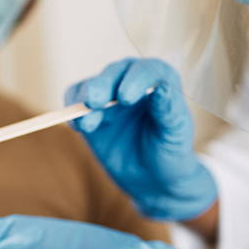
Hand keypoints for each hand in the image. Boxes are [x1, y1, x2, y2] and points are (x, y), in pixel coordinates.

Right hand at [65, 58, 217, 221]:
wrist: (152, 177)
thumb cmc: (170, 151)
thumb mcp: (175, 132)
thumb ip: (168, 109)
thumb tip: (161, 87)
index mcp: (159, 80)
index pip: (146, 71)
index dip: (135, 80)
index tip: (126, 98)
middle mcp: (131, 81)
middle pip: (114, 73)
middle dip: (102, 86)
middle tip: (95, 101)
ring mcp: (108, 95)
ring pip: (90, 86)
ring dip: (84, 101)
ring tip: (88, 124)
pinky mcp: (90, 112)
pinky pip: (75, 103)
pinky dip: (73, 113)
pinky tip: (78, 127)